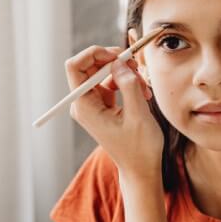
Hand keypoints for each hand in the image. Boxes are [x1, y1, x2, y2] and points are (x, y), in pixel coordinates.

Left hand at [65, 45, 163, 179]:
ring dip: (125, 74)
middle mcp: (83, 103)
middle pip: (90, 66)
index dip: (94, 54)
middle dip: (114, 62)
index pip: (75, 66)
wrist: (141, 168)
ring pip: (104, 73)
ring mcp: (92, 104)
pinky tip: (143, 93)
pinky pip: (111, 84)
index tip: (117, 55)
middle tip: (136, 66)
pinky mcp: (103, 105)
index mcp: (84, 106)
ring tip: (145, 87)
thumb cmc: (139, 148)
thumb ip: (128, 85)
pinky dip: (127, 83)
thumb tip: (119, 62)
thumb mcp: (138, 115)